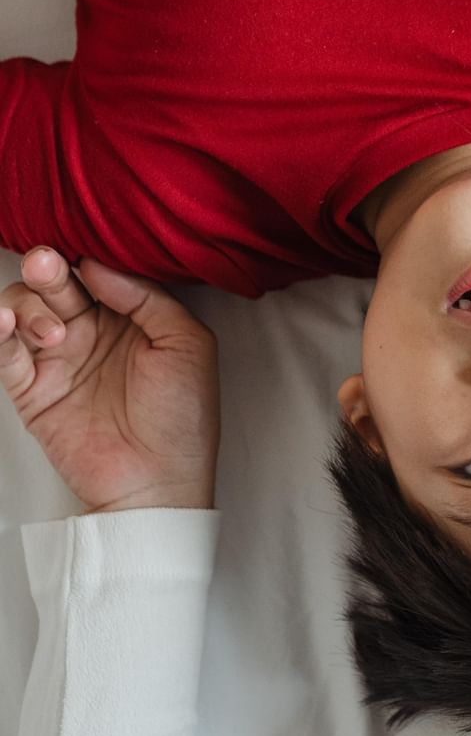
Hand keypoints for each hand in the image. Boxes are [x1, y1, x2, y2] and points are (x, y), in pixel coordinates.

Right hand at [0, 248, 217, 512]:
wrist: (157, 480)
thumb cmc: (183, 416)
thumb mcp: (187, 344)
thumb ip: (148, 298)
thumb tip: (99, 265)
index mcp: (132, 316)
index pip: (99, 271)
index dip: (87, 256)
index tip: (85, 254)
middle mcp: (92, 330)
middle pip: (56, 283)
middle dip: (48, 269)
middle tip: (47, 265)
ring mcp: (59, 358)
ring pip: (25, 309)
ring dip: (31, 307)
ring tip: (55, 334)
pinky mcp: (32, 388)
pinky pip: (4, 352)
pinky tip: (3, 322)